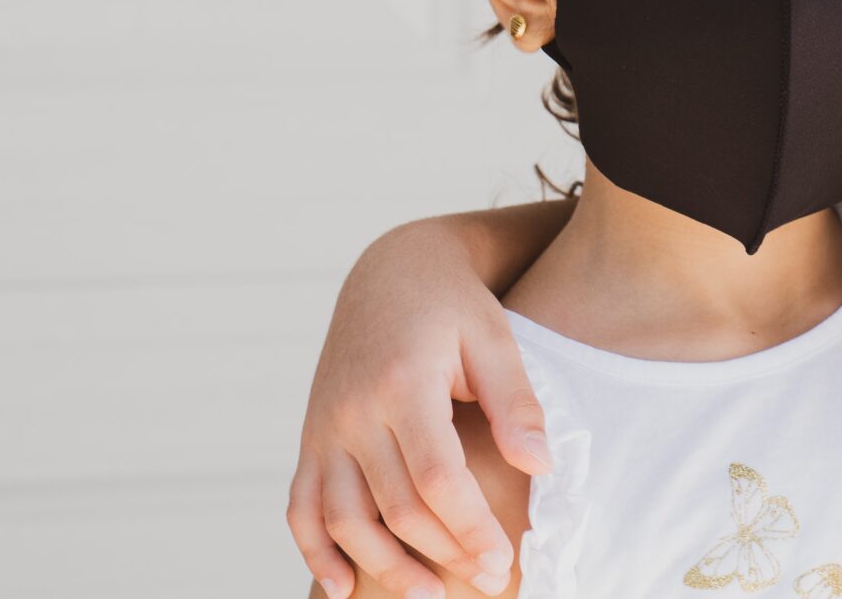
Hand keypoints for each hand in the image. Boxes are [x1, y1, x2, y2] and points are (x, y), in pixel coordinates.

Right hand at [286, 221, 551, 598]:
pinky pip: (301, 507)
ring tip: (430, 595)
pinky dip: (315, 552)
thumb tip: (540, 466)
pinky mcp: (310, 438)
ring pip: (342, 518)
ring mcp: (323, 428)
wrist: (391, 273)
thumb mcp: (494, 339)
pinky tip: (346, 587)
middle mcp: (352, 411)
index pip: (436, 478)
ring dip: (383, 566)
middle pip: (393, 505)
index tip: (501, 561)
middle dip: (443, 552)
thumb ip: (516, 403)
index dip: (469, 528)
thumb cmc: (453, 307)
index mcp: (401, 383)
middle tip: (488, 580)